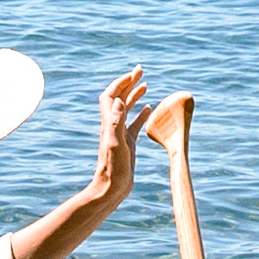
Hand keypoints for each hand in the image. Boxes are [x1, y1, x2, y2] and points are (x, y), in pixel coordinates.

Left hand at [89, 66, 147, 197]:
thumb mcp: (115, 144)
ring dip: (134, 94)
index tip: (133, 73)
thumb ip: (116, 122)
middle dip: (128, 82)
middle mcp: (113, 125)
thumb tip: (119, 100)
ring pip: (127, 109)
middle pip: (119, 98)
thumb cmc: (113, 168)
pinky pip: (135, 124)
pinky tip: (148, 108)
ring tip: (145, 84)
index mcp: (109, 123)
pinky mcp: (128, 143)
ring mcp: (121, 134)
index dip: (120, 82)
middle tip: (141, 70)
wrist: (112, 188)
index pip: (111, 95)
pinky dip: (141, 113)